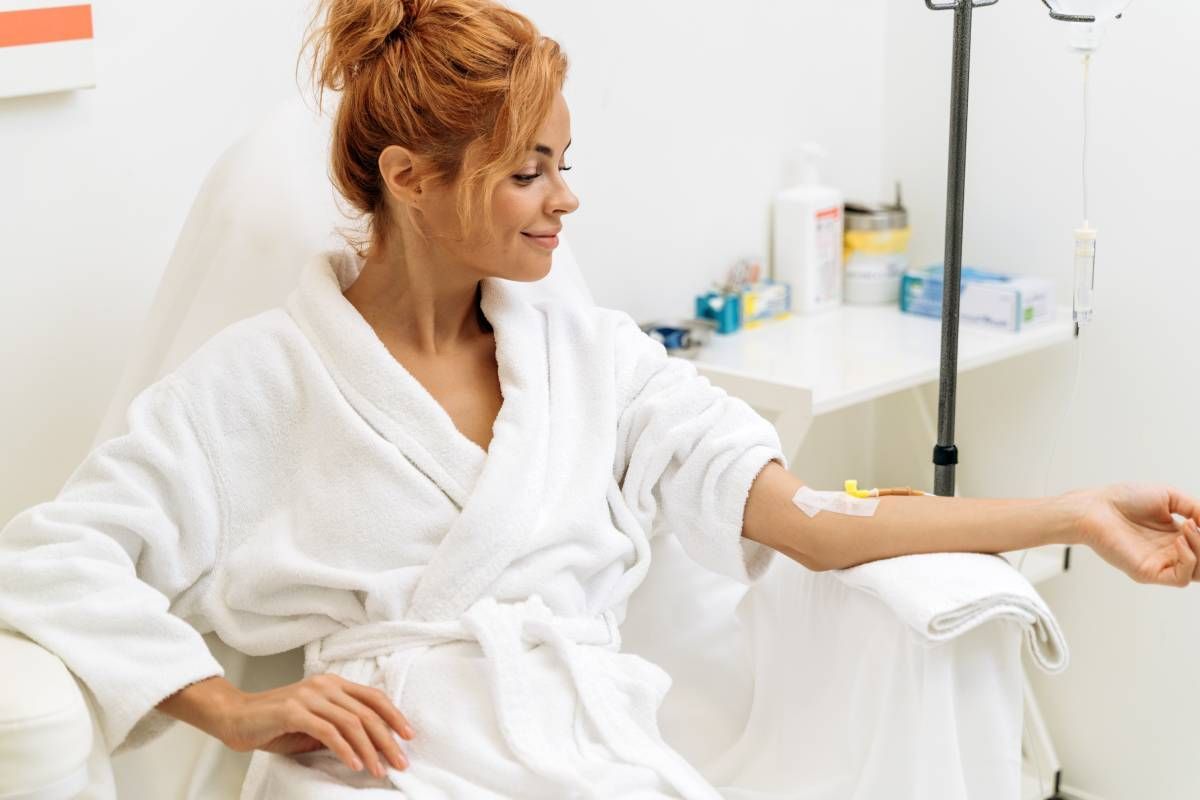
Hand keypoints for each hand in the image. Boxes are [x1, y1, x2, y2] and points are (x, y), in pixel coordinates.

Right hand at [215, 674, 413, 777]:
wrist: (235, 718)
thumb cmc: (275, 723)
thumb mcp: (314, 723)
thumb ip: (339, 728)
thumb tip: (370, 745)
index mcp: (333, 684)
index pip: (373, 697)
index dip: (394, 715)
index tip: (409, 736)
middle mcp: (325, 685)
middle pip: (367, 712)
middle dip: (388, 739)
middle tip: (400, 761)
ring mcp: (309, 696)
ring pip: (351, 722)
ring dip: (369, 749)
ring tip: (379, 769)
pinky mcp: (294, 711)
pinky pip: (328, 731)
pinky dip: (345, 749)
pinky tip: (354, 764)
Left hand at [1069, 482, 1199, 586]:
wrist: (1094, 507)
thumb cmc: (1124, 499)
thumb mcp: (1169, 497)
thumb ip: (1196, 508)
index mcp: (1176, 535)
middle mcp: (1170, 552)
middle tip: (1197, 524)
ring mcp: (1160, 563)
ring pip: (1199, 572)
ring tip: (1187, 526)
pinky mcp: (1148, 573)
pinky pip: (1180, 578)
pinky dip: (1188, 560)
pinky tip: (1178, 540)